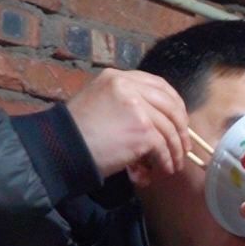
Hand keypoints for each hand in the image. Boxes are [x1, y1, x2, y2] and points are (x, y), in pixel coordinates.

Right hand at [65, 69, 189, 177]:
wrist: (62, 147)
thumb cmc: (77, 131)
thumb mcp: (99, 102)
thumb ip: (126, 102)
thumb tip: (157, 120)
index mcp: (117, 77)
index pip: (158, 85)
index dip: (174, 104)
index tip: (180, 120)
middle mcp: (128, 86)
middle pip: (169, 105)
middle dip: (180, 127)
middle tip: (183, 145)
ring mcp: (137, 107)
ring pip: (169, 129)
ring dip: (174, 149)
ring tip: (174, 163)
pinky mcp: (142, 130)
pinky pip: (163, 147)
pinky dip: (166, 160)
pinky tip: (164, 169)